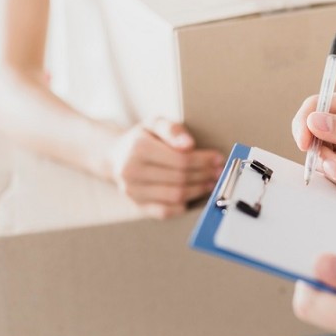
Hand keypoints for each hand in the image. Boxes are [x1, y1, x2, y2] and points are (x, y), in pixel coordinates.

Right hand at [106, 118, 224, 218]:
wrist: (116, 156)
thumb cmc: (142, 138)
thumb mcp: (155, 123)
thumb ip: (172, 130)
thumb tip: (189, 144)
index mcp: (138, 148)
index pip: (180, 159)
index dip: (203, 161)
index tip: (218, 159)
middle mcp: (132, 172)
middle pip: (180, 178)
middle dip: (204, 175)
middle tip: (219, 172)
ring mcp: (133, 191)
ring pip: (175, 196)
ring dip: (199, 190)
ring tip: (211, 182)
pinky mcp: (137, 205)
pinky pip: (165, 211)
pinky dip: (184, 205)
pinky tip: (195, 195)